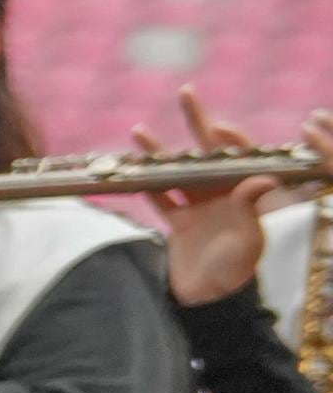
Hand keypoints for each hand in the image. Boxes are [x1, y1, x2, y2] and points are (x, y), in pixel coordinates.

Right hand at [145, 88, 306, 305]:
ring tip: (138, 130)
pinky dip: (144, 183)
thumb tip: (261, 178)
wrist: (211, 301)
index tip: (217, 122)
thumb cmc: (237, 271)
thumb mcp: (250, 237)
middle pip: (206, 150)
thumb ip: (250, 206)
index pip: (237, 154)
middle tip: (187, 91)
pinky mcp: (178, 224)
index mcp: (243, 193)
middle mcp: (221, 194)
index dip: (229, 137)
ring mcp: (198, 207)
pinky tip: (131, 169)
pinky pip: (159, 198)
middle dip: (196, 121)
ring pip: (175, 170)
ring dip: (158, 150)